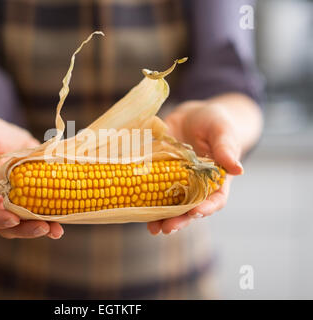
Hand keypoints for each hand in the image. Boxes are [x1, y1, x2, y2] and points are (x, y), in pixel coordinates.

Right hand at [0, 116, 63, 239]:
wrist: (8, 137)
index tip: (13, 219)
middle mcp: (0, 202)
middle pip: (7, 226)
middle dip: (24, 230)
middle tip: (42, 228)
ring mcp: (19, 202)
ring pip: (26, 223)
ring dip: (42, 228)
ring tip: (56, 230)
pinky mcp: (37, 197)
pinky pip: (44, 212)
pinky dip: (55, 217)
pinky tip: (65, 220)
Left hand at [147, 100, 245, 234]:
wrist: (192, 116)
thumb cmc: (214, 123)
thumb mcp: (222, 131)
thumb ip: (226, 148)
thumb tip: (238, 169)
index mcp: (216, 179)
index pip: (215, 199)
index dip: (206, 208)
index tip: (195, 212)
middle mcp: (195, 186)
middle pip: (189, 209)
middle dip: (179, 220)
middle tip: (168, 228)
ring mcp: (176, 183)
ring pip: (169, 206)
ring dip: (161, 218)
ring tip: (153, 229)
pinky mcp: (158, 176)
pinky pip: (151, 191)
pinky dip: (144, 201)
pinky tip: (135, 208)